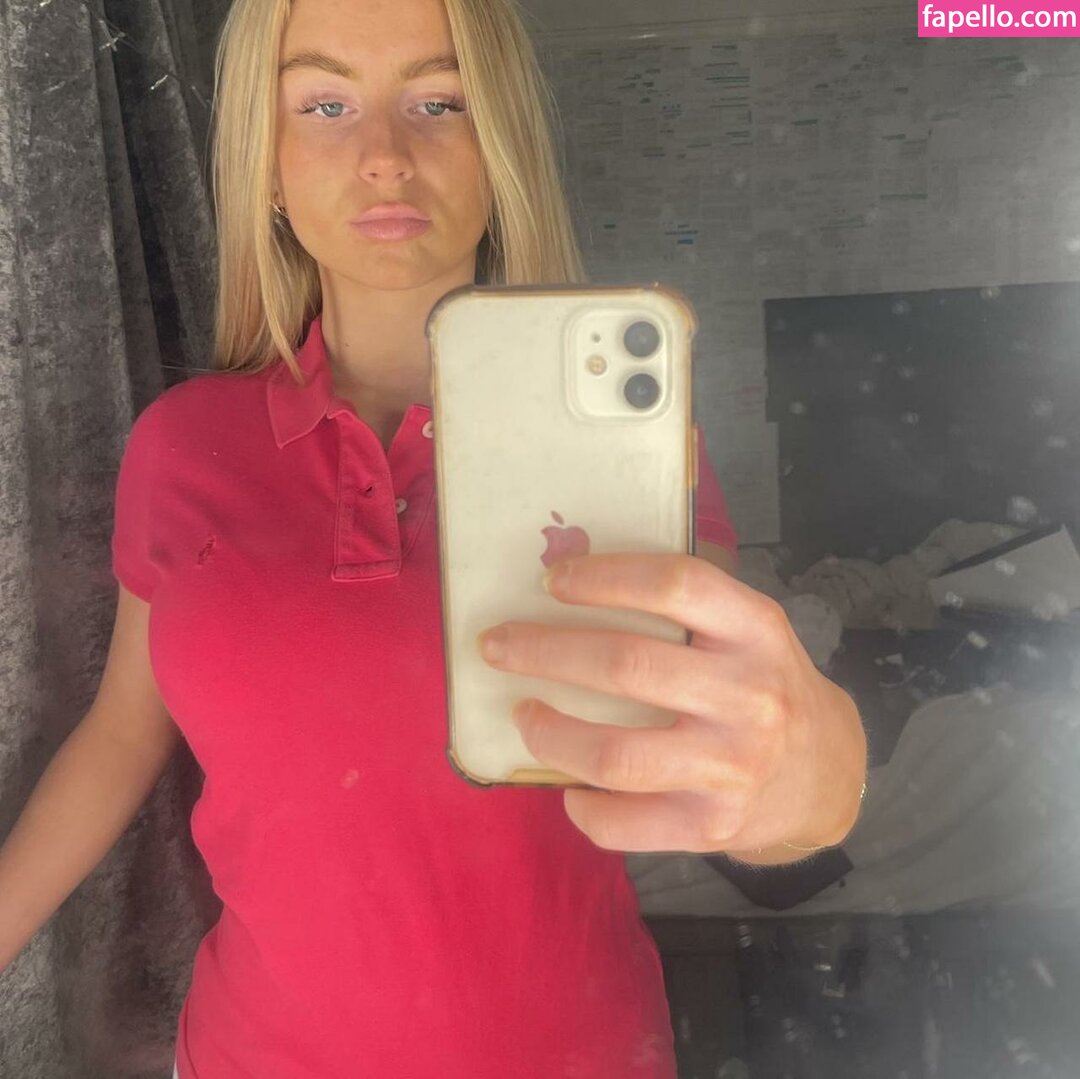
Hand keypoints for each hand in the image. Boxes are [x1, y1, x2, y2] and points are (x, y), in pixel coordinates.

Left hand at [478, 552, 866, 862]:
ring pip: (615, 754)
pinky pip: (625, 824)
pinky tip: (568, 788)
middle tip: (496, 646)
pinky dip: (582, 808)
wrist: (824, 775)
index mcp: (756, 630)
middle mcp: (749, 697)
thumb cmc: (765, 685)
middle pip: (626, 666)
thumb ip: (688, 608)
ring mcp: (732, 768)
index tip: (552, 580)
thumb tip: (572, 580)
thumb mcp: (748, 630)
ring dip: (550, 734)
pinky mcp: (713, 827)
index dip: (605, 578)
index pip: (676, 585)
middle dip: (544, 652)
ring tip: (523, 714)